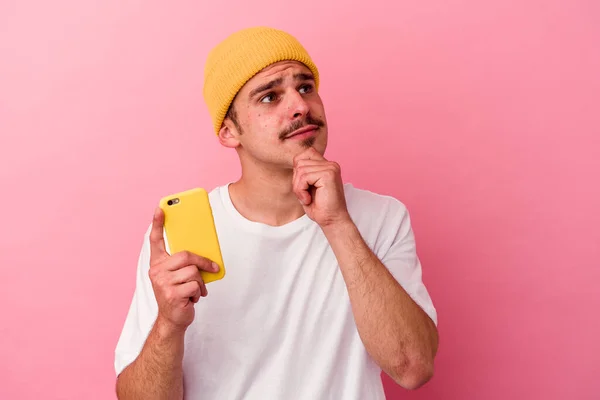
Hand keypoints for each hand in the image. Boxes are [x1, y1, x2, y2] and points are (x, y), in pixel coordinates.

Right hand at [148, 207, 218, 330]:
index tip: (160, 208)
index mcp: (158, 264)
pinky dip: (199, 292)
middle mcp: (156, 271)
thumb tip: (203, 254)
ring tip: (195, 290)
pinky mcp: (171, 294)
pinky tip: (192, 298)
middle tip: (213, 268)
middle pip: (186, 256)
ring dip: (200, 282)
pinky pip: (195, 285)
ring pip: (193, 271)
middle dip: (203, 262)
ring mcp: (162, 283)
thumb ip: (183, 263)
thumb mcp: (178, 276)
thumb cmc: (178, 294)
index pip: (155, 240)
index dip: (158, 224)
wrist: (172, 320)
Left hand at [292, 147, 351, 227]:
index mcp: (327, 166)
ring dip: (298, 188)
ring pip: (300, 170)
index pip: (306, 153)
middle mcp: (330, 164)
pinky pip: (304, 177)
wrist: (332, 221)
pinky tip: (308, 199)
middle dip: (296, 181)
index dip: (298, 168)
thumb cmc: (320, 207)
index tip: (303, 186)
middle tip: (304, 195)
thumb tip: (294, 163)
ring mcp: (330, 168)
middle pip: (299, 162)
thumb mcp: (307, 186)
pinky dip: (301, 190)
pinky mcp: (328, 174)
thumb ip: (303, 173)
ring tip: (306, 198)